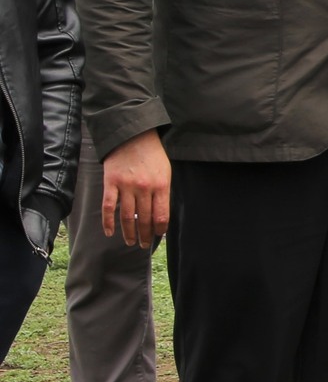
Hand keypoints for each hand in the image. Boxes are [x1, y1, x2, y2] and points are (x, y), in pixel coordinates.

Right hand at [101, 130, 171, 247]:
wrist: (132, 136)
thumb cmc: (152, 155)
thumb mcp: (165, 172)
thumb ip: (162, 192)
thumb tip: (159, 215)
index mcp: (161, 185)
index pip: (161, 215)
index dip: (159, 229)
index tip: (157, 236)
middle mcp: (144, 188)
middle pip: (143, 218)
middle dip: (144, 235)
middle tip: (143, 245)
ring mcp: (126, 186)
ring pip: (126, 217)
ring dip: (128, 232)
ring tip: (130, 242)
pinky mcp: (110, 183)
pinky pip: (109, 207)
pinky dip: (107, 222)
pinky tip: (109, 232)